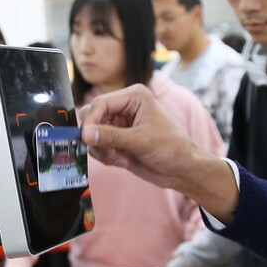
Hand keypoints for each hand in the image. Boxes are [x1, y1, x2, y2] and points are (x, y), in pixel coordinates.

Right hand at [80, 85, 237, 218]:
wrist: (181, 170)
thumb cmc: (171, 148)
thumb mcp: (141, 140)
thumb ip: (111, 137)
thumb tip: (85, 134)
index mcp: (134, 97)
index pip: (101, 103)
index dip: (91, 120)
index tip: (86, 137)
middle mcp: (124, 108)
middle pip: (92, 117)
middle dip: (95, 137)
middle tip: (106, 151)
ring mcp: (119, 126)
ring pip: (92, 134)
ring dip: (101, 150)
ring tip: (119, 159)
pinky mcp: (117, 141)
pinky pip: (98, 147)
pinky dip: (105, 157)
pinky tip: (123, 162)